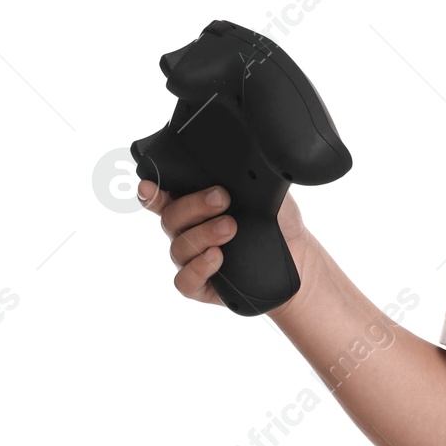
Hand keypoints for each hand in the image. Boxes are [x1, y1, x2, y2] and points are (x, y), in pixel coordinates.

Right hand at [137, 178, 311, 312]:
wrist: (297, 252)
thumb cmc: (275, 218)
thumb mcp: (262, 189)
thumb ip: (241, 176)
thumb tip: (237, 159)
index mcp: (196, 204)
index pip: (164, 197)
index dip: (151, 192)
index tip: (148, 185)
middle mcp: (188, 231)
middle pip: (171, 218)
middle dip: (194, 205)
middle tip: (222, 198)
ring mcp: (192, 259)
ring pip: (179, 248)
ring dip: (203, 235)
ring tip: (230, 227)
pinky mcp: (201, 285)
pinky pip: (185, 281)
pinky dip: (198, 268)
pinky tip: (218, 257)